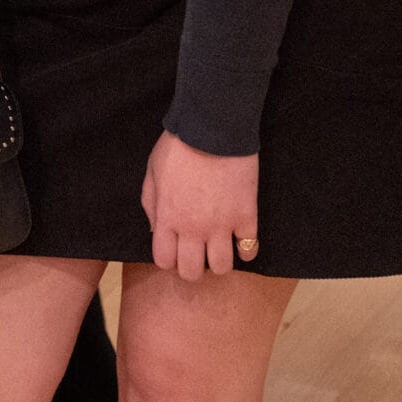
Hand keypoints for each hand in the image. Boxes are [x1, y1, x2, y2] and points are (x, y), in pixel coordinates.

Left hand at [140, 130, 258, 280]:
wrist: (213, 130)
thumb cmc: (178, 147)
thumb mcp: (152, 172)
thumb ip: (150, 204)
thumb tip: (155, 230)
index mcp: (167, 217)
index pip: (164, 260)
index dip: (168, 259)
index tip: (174, 250)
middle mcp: (193, 228)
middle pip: (192, 271)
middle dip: (192, 268)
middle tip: (197, 254)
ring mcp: (222, 225)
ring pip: (222, 267)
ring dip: (219, 261)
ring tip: (219, 247)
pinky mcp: (247, 217)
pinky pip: (250, 249)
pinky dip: (246, 250)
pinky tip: (241, 240)